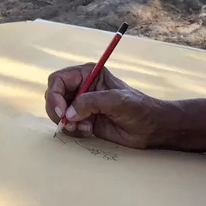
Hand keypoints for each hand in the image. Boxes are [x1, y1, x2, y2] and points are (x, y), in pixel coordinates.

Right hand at [44, 64, 170, 149]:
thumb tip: (68, 113)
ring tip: (85, 127)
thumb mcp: (116, 100)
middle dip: (57, 111)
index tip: (62, 111)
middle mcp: (81, 87)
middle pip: (54, 96)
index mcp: (88, 74)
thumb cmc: (139, 108)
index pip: (58, 79)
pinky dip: (73, 131)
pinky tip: (89, 131)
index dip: (55, 95)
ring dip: (66, 123)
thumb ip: (90, 102)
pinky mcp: (84, 121)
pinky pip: (67, 126)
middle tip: (68, 124)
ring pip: (58, 113)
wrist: (151, 128)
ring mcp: (82, 105)